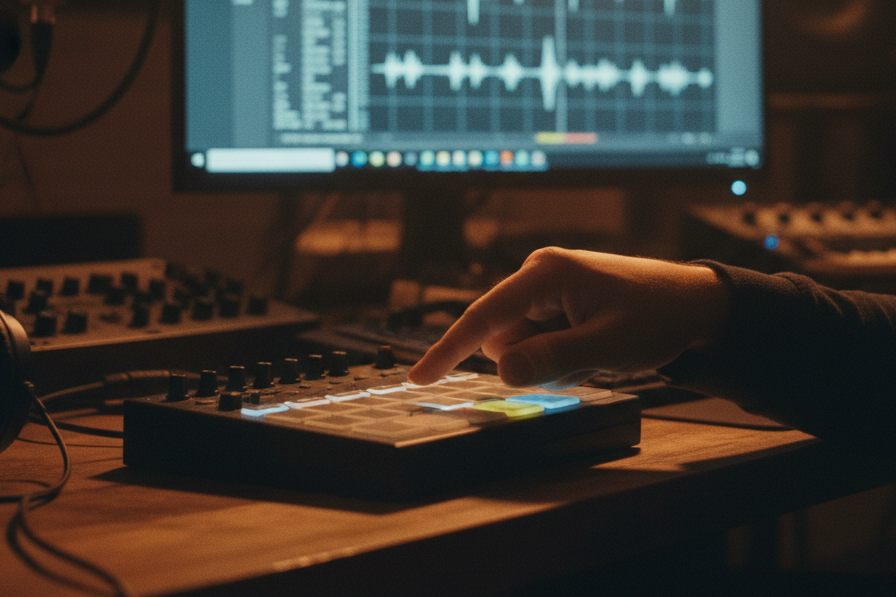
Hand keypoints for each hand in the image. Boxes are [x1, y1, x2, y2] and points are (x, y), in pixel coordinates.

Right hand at [408, 248, 729, 388]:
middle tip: (586, 355)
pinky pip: (537, 339)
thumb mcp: (608, 345)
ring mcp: (547, 286)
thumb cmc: (658, 316)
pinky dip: (558, 352)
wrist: (695, 304)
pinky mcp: (556, 300)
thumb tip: (502, 370)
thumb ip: (553, 359)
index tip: (418, 377)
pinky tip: (593, 342)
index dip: (448, 349)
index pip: (483, 317)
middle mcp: (538, 273)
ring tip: (595, 346)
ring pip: (519, 343)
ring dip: (548, 358)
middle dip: (532, 359)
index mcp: (545, 273)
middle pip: (502, 337)